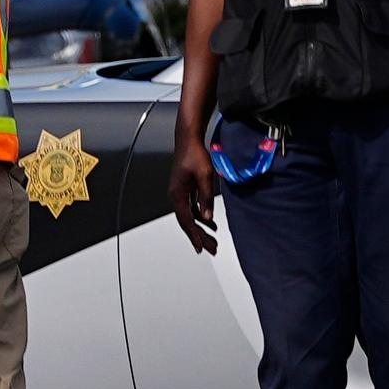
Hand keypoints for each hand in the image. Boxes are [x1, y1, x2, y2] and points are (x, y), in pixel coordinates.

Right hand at [169, 131, 219, 253]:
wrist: (189, 140)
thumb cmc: (195, 154)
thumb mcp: (204, 176)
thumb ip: (206, 197)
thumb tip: (208, 217)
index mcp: (177, 194)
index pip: (186, 220)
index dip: (194, 235)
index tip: (201, 248)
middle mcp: (176, 196)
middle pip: (187, 222)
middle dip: (199, 236)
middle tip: (211, 248)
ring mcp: (180, 193)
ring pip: (190, 216)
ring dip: (201, 228)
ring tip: (212, 240)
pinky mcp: (185, 189)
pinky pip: (192, 208)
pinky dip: (201, 217)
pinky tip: (210, 222)